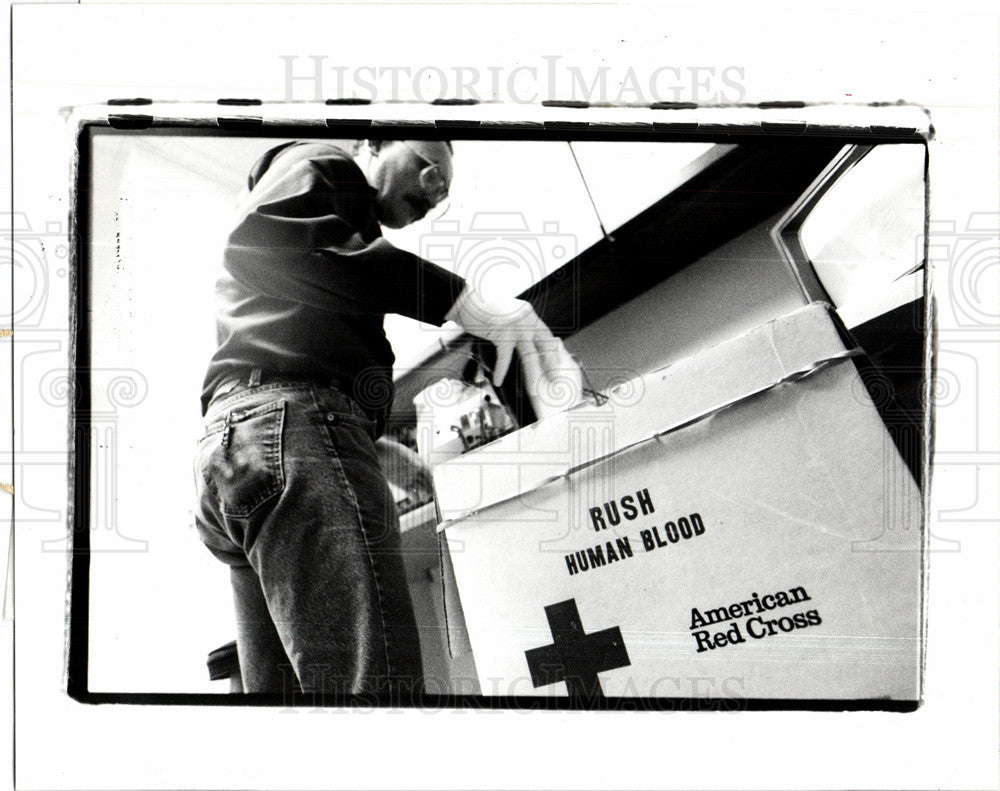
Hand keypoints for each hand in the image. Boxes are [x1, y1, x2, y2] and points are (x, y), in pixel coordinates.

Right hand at [445, 288, 562, 385]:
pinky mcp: (502, 333)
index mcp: (529, 314)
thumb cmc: (481, 308)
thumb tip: (522, 340)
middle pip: (545, 345)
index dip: (552, 351)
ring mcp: (516, 326)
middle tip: (556, 380)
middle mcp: (527, 318)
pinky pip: (504, 357)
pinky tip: (498, 380)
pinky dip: (500, 370)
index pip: (546, 335)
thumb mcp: (506, 314)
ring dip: (532, 375)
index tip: (556, 365)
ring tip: (533, 390)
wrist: (465, 299)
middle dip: (551, 365)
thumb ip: (516, 324)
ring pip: (529, 355)